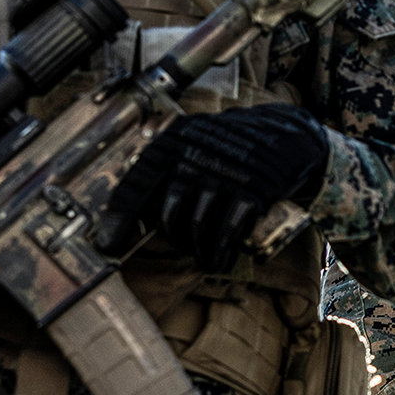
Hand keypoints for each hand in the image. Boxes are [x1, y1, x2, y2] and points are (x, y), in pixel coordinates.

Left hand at [94, 103, 328, 272]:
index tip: (108, 245)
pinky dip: (221, 252)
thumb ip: (166, 171)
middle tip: (184, 244)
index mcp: (173, 142)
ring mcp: (225, 172)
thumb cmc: (230, 147)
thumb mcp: (194, 143)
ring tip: (206, 258)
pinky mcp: (253, 189)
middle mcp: (195, 155)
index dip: (119, 219)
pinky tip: (220, 260)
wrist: (286, 134)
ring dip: (199, 250)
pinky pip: (229, 231)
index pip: (136, 184)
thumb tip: (131, 214)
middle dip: (175, 237)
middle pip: (169, 213)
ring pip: (198, 225)